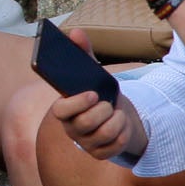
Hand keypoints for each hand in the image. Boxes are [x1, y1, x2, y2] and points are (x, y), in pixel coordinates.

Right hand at [46, 31, 139, 160]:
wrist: (116, 116)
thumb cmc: (100, 94)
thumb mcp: (93, 74)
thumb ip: (83, 53)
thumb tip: (75, 31)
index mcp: (64, 109)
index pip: (60, 111)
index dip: (77, 103)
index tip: (93, 94)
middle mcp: (71, 128)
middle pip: (86, 123)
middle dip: (104, 110)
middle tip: (108, 104)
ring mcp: (85, 143)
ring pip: (104, 133)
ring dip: (117, 120)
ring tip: (117, 113)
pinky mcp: (100, 153)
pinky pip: (116, 145)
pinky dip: (124, 133)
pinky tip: (122, 126)